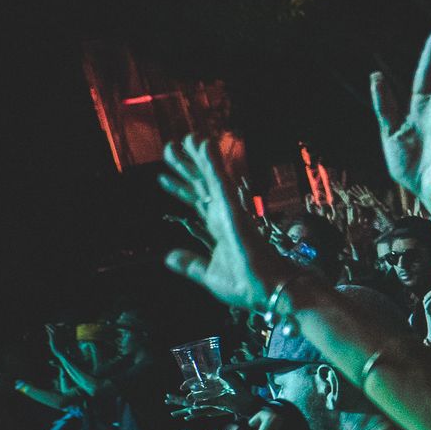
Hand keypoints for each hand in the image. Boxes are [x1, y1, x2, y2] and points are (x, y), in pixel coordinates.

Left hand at [159, 136, 297, 312]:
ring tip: (187, 138)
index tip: (162, 177)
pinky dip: (212, 163)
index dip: (179, 189)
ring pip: (211, 177)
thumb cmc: (246, 286)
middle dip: (185, 166)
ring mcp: (230, 210)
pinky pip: (222, 182)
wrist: (268, 292)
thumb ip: (189, 264)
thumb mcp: (208, 275)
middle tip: (170, 147)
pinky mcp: (235, 210)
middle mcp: (224, 215)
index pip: (196, 202)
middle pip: (201, 184)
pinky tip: (204, 145)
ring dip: (199, 157)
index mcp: (219, 228)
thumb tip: (168, 256)